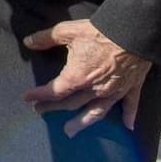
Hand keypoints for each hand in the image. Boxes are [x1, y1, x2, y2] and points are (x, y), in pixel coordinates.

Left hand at [20, 19, 152, 136]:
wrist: (133, 32)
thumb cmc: (99, 32)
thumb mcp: (67, 31)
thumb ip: (46, 38)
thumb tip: (28, 42)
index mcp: (77, 77)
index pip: (54, 90)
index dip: (39, 94)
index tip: (27, 97)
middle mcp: (94, 89)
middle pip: (71, 103)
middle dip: (54, 107)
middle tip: (41, 111)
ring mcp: (113, 91)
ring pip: (96, 111)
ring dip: (82, 122)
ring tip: (71, 130)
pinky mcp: (131, 87)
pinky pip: (130, 105)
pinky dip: (129, 116)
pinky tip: (128, 126)